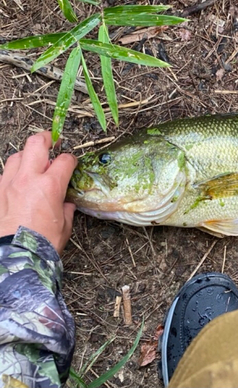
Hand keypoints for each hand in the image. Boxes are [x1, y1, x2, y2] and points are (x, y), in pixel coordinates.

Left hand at [0, 131, 76, 253]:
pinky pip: (5, 175)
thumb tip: (65, 203)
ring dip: (27, 156)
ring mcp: (8, 185)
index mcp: (50, 185)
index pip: (64, 160)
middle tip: (52, 142)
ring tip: (33, 163)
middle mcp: (28, 179)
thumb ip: (66, 208)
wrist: (14, 257)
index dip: (71, 160)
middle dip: (46, 138)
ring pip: (16, 156)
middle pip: (36, 144)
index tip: (72, 164)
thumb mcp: (64, 225)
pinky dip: (14, 174)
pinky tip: (20, 184)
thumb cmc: (42, 243)